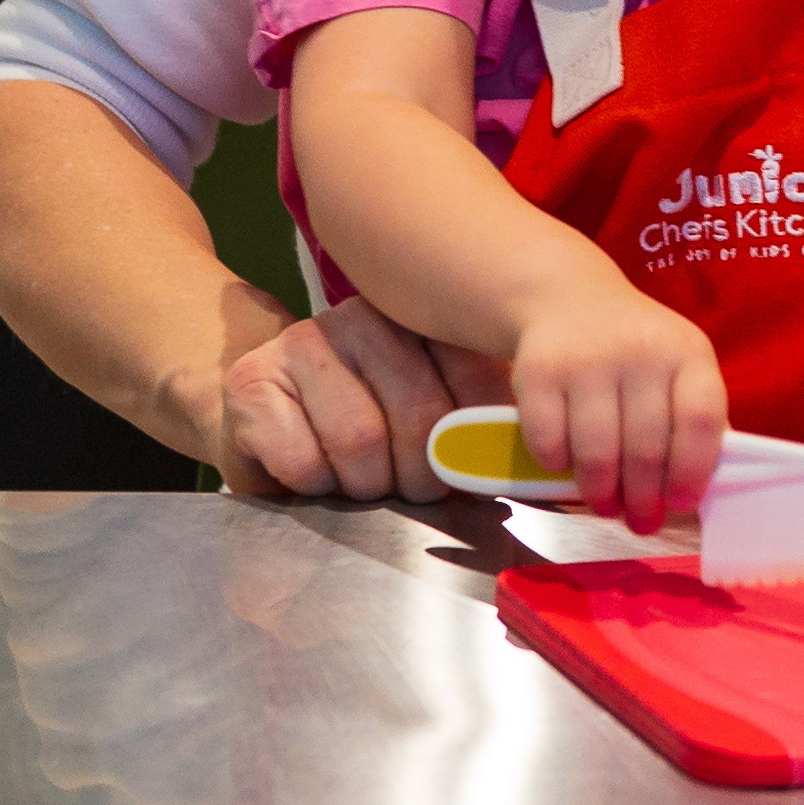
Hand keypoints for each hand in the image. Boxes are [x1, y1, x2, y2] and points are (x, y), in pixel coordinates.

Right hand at [213, 295, 506, 501]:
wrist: (262, 423)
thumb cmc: (361, 429)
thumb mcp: (431, 416)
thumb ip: (484, 426)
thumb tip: (551, 465)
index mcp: (419, 320)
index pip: (475, 376)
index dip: (474, 442)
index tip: (465, 469)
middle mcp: (362, 318)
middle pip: (421, 417)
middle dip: (419, 477)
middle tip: (405, 486)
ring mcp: (302, 343)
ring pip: (362, 441)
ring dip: (366, 485)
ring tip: (360, 479)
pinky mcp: (252, 384)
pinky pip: (305, 460)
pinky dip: (316, 485)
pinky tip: (314, 472)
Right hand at [508, 278, 729, 534]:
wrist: (569, 299)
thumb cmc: (637, 352)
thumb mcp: (679, 367)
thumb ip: (692, 419)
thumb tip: (699, 492)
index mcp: (688, 353)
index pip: (700, 419)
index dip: (692, 470)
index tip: (681, 503)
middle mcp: (641, 351)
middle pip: (646, 446)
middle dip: (643, 498)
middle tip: (641, 522)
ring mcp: (587, 359)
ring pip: (597, 452)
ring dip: (601, 492)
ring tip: (604, 505)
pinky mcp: (540, 371)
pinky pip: (549, 441)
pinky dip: (557, 465)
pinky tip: (565, 466)